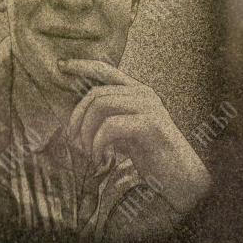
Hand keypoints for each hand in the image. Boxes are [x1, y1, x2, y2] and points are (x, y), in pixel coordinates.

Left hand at [58, 59, 210, 214]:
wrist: (182, 178)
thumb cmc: (153, 156)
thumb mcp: (128, 133)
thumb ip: (111, 119)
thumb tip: (80, 117)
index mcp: (139, 92)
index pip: (106, 70)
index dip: (82, 65)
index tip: (60, 65)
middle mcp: (144, 94)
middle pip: (96, 93)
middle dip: (77, 118)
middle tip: (75, 143)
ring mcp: (149, 107)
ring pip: (100, 106)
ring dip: (86, 133)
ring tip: (88, 153)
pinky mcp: (150, 124)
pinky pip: (110, 127)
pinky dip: (97, 145)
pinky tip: (100, 159)